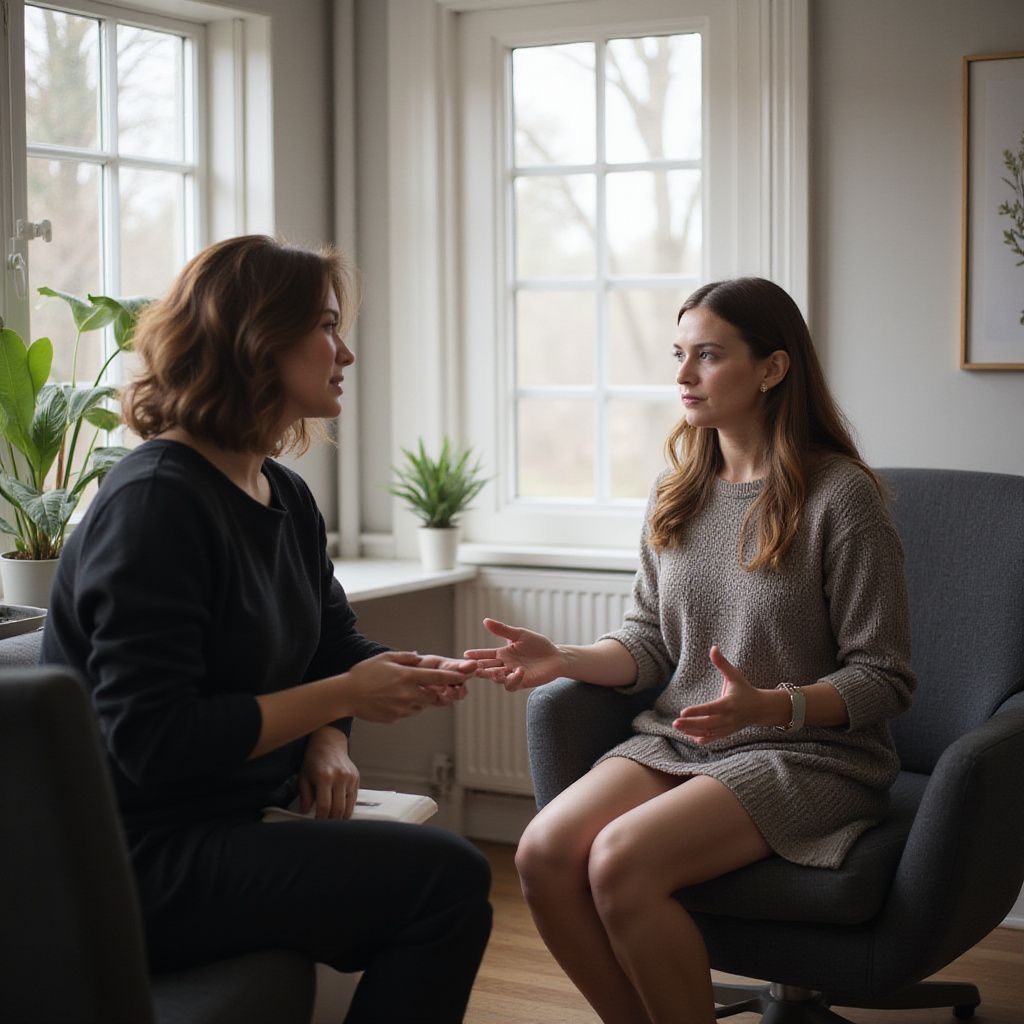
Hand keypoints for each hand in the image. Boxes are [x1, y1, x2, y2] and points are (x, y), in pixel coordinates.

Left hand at [298, 727, 358, 818]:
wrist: (329, 742)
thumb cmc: (314, 759)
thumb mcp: (304, 776)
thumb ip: (305, 795)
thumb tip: (305, 811)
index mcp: (324, 777)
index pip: (325, 806)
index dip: (321, 819)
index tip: (317, 823)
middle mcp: (339, 777)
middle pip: (338, 809)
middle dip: (332, 820)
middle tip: (326, 825)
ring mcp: (349, 777)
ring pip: (348, 806)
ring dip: (341, 816)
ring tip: (334, 820)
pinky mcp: (356, 777)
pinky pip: (354, 798)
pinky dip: (348, 807)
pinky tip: (341, 810)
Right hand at [343, 651, 475, 722]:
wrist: (346, 695)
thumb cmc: (364, 674)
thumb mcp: (385, 658)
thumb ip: (405, 657)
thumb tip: (418, 656)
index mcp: (408, 677)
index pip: (438, 678)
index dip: (454, 678)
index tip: (464, 677)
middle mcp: (409, 694)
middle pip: (435, 697)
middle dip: (439, 693)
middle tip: (440, 689)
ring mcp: (403, 708)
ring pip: (422, 706)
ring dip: (422, 699)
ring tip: (406, 691)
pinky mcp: (396, 718)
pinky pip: (409, 712)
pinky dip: (408, 706)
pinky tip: (394, 699)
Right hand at [463, 618, 566, 691]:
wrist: (555, 656)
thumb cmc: (538, 644)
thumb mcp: (519, 634)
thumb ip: (502, 630)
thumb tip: (485, 620)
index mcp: (503, 653)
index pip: (486, 655)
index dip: (476, 655)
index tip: (466, 654)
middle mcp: (505, 665)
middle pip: (488, 668)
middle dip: (480, 668)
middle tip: (473, 668)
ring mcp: (512, 675)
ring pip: (497, 678)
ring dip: (494, 676)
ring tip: (493, 672)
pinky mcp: (522, 682)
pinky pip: (512, 685)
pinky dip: (512, 679)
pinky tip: (518, 670)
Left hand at [673, 645, 767, 742]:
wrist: (761, 709)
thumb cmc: (745, 689)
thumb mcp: (735, 676)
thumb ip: (722, 663)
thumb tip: (713, 648)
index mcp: (729, 703)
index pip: (711, 708)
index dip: (697, 711)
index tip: (682, 712)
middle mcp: (729, 718)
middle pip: (708, 723)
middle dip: (690, 724)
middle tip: (675, 723)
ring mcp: (728, 727)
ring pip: (709, 732)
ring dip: (693, 731)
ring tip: (677, 728)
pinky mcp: (728, 732)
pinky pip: (714, 738)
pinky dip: (703, 738)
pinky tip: (690, 737)